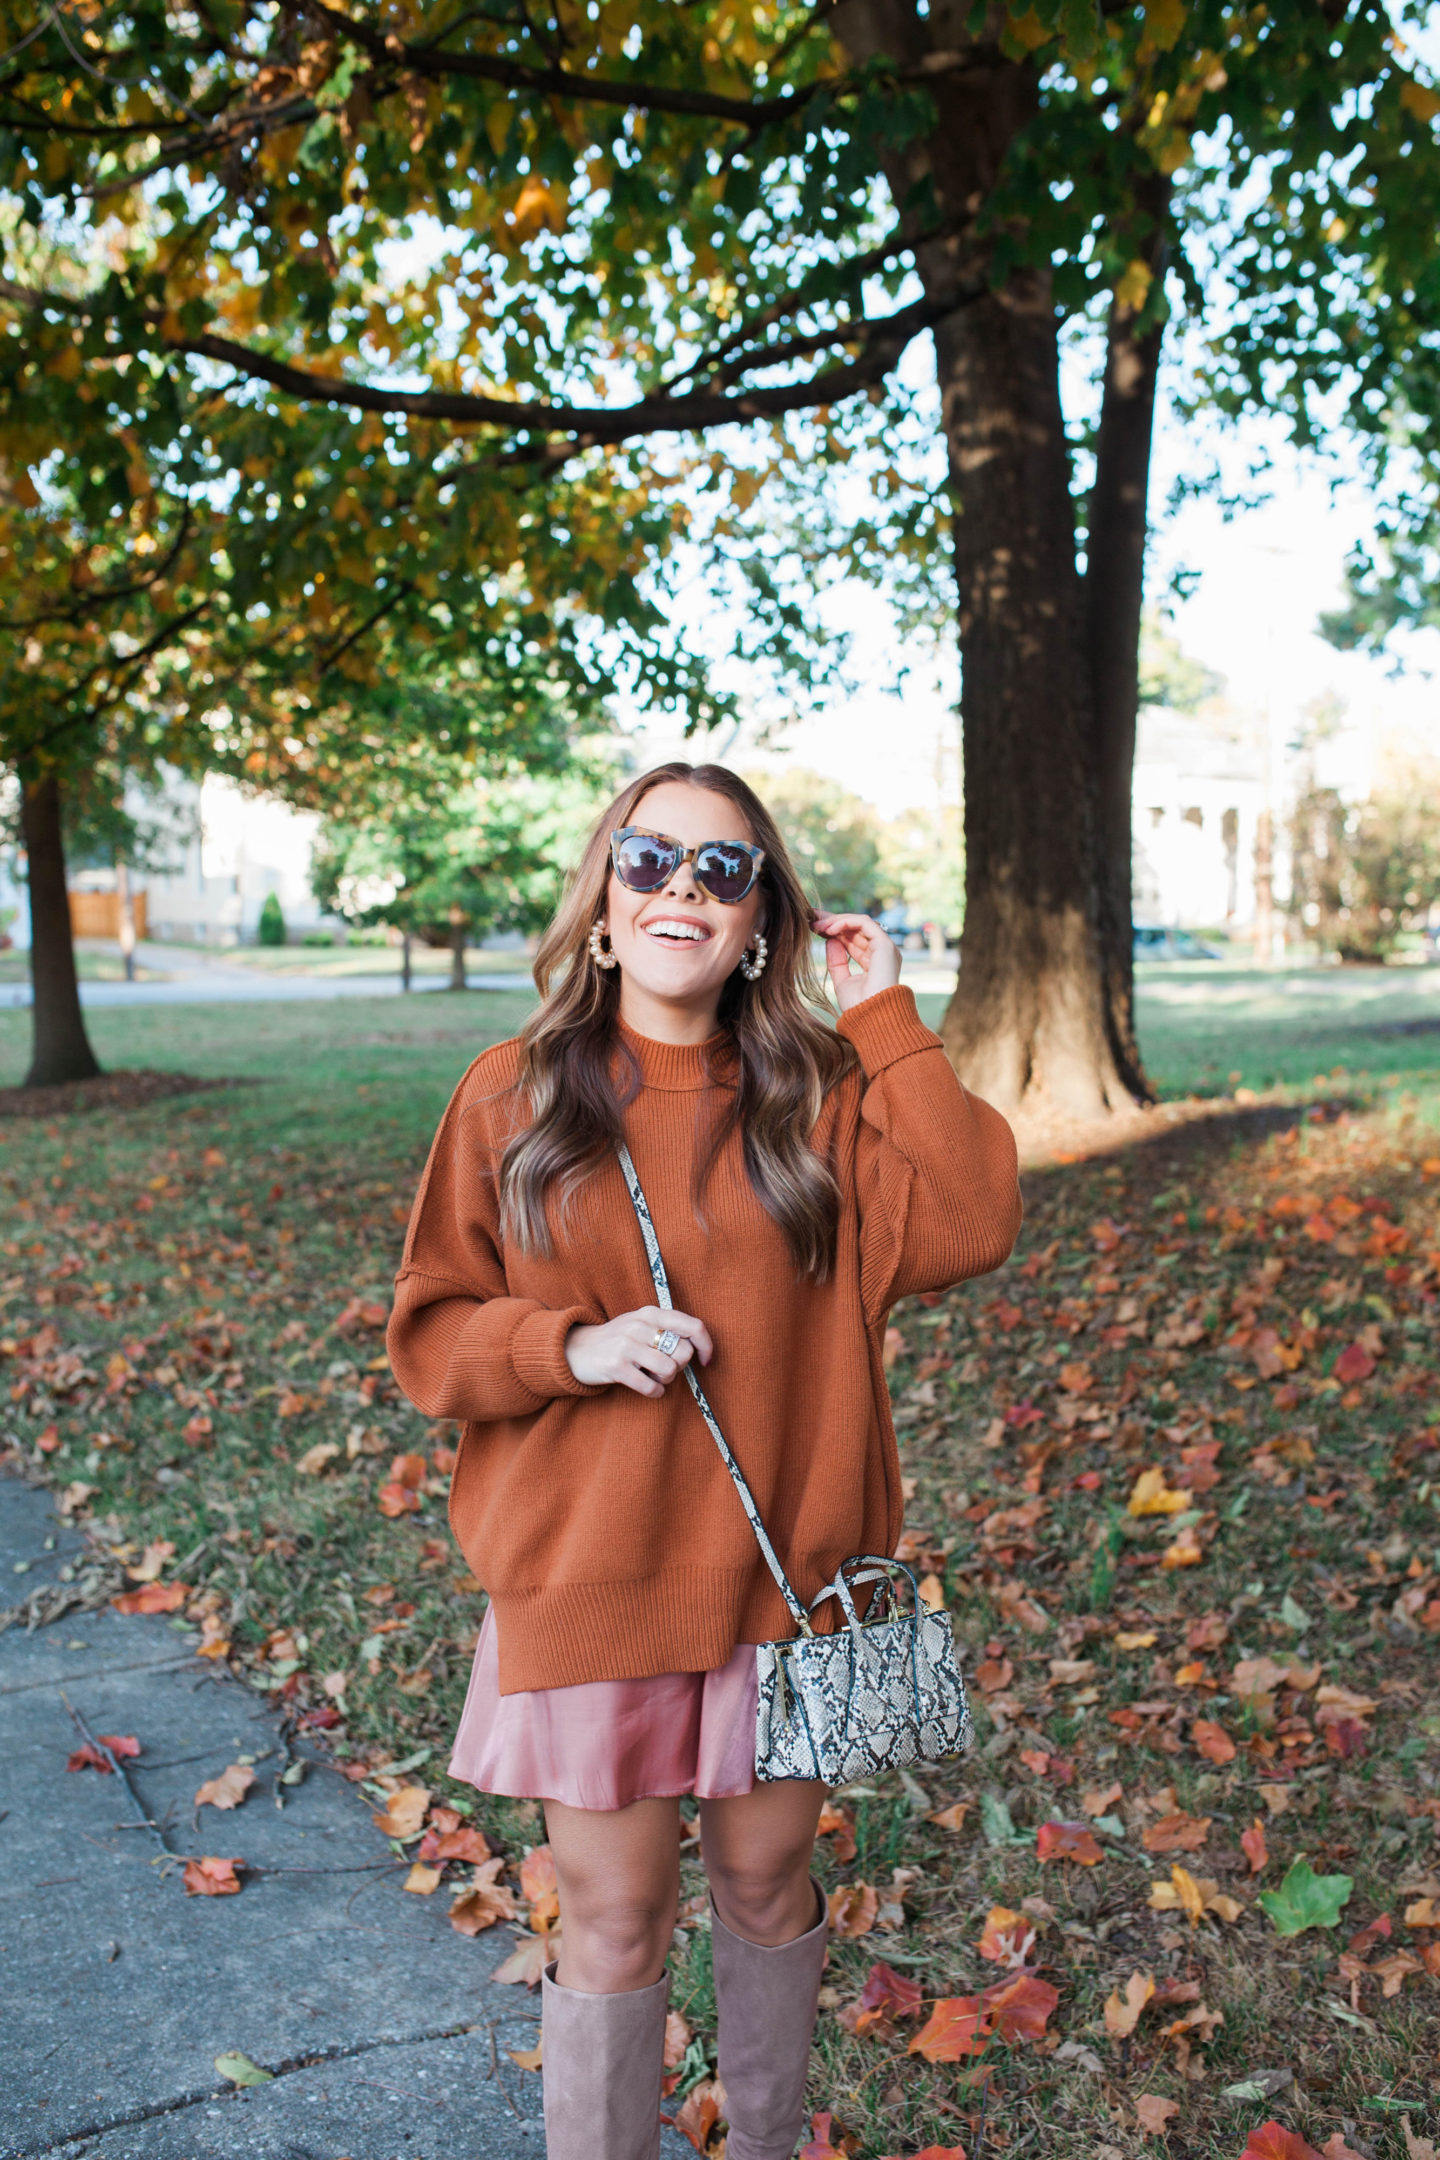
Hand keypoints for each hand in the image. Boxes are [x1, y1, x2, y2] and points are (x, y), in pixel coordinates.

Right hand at [564, 1305, 712, 1397]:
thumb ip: (667, 1330)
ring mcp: (627, 1344)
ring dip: (665, 1380)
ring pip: (669, 1370)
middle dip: (680, 1367)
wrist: (576, 1349)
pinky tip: (647, 1387)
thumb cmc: (617, 1340)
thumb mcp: (641, 1325)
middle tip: (663, 1368)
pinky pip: (651, 1387)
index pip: (693, 1326)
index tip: (706, 1360)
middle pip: (684, 1352)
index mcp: (651, 1313)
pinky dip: (655, 1392)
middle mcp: (640, 1325)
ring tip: (652, 1376)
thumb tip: (698, 1348)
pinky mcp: (616, 1366)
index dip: (706, 1345)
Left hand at [812, 910, 901, 1013]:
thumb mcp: (842, 982)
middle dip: (832, 922)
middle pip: (855, 929)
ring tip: (817, 925)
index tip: (813, 927)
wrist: (871, 1019)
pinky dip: (846, 922)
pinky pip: (864, 923)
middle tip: (811, 918)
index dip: (834, 932)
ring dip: (836, 921)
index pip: (852, 940)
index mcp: (873, 962)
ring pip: (859, 923)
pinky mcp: (885, 945)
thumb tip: (831, 941)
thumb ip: (837, 962)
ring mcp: (885, 948)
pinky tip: (829, 928)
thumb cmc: (859, 1008)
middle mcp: (881, 953)